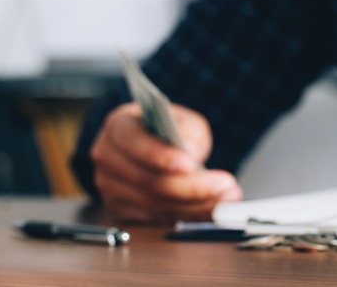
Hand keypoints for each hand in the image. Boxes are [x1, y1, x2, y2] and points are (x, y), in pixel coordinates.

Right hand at [90, 103, 242, 221]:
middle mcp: (108, 158)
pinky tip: (213, 208)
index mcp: (118, 127)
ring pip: (156, 204)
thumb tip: (191, 152)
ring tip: (228, 197)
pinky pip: (158, 218)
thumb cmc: (165, 127)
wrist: (152, 142)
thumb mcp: (182, 119)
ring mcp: (112, 188)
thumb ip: (188, 131)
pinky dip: (189, 215)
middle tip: (225, 184)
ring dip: (196, 204)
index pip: (134, 144)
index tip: (190, 165)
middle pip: (148, 181)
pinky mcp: (123, 210)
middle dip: (191, 186)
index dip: (161, 157)